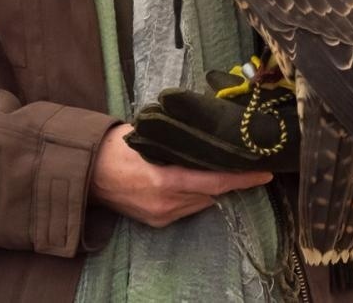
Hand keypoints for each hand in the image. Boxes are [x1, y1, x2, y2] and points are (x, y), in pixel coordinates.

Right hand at [91, 124, 272, 227]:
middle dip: (229, 180)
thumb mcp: (151, 137)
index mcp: (166, 181)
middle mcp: (167, 203)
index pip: (215, 183)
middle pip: (211, 193)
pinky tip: (195, 180)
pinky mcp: (157, 221)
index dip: (242, 179)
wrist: (88, 173)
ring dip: (212, 187)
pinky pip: (186, 208)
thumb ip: (180, 140)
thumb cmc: (118, 147)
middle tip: (246, 163)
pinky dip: (195, 195)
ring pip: (201, 202)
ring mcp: (162, 215)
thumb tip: (209, 131)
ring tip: (222, 169)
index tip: (264, 173)